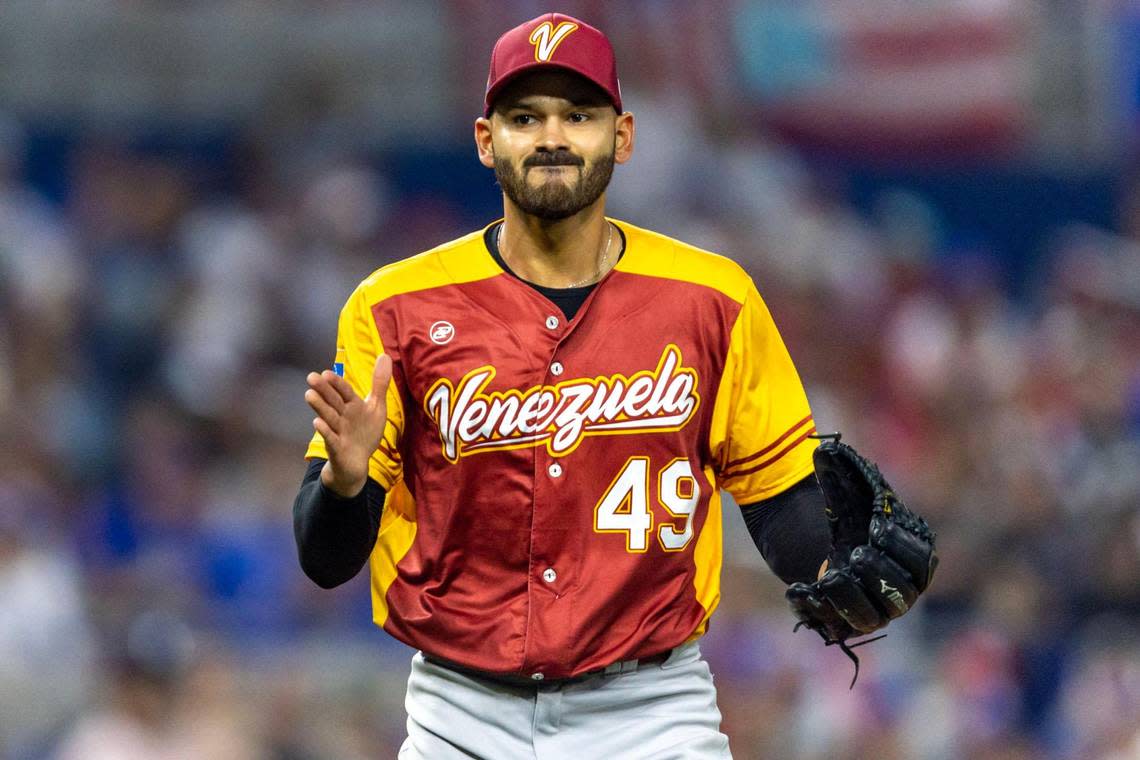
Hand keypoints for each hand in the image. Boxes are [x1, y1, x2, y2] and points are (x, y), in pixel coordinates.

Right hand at [304, 354, 392, 497]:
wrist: (357, 461)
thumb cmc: (364, 431)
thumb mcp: (375, 406)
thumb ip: (379, 382)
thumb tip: (385, 355)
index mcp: (352, 405)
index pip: (344, 391)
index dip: (337, 383)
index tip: (326, 372)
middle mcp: (343, 416)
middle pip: (333, 401)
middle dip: (323, 390)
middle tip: (311, 377)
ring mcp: (338, 431)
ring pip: (329, 417)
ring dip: (320, 407)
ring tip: (309, 394)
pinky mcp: (337, 448)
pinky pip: (330, 439)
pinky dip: (325, 431)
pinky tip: (317, 423)